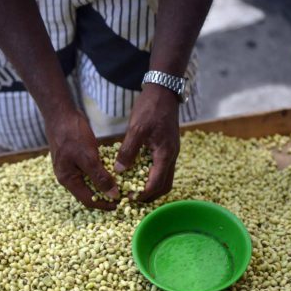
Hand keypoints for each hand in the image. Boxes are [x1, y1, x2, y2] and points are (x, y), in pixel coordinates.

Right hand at [45, 109, 119, 209]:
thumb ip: (100, 177)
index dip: (104, 205)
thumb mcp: (89, 157)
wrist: (60, 114)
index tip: (120, 204)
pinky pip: (88, 171)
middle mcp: (67, 177)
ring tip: (119, 183)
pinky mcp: (74, 158)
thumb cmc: (72, 135)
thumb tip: (113, 195)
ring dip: (103, 184)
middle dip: (105, 195)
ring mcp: (69, 167)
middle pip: (88, 193)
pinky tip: (110, 169)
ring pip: (88, 182)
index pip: (87, 200)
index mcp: (68, 180)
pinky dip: (99, 172)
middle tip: (122, 194)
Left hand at [115, 84, 179, 201]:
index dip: (143, 194)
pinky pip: (162, 168)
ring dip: (151, 187)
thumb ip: (128, 151)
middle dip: (150, 195)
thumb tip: (120, 170)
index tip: (129, 198)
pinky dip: (152, 175)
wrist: (163, 91)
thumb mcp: (136, 129)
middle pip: (164, 185)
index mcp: (165, 154)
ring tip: (134, 189)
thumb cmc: (150, 108)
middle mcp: (171, 156)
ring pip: (164, 178)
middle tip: (132, 198)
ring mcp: (171, 152)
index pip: (156, 183)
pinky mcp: (167, 147)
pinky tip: (138, 173)